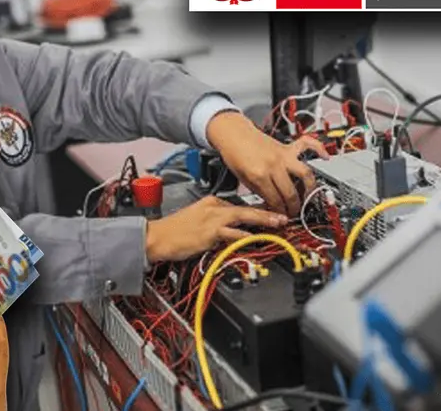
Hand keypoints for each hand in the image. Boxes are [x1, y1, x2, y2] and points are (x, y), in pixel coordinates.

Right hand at [145, 195, 289, 261]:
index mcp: (211, 203)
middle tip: (283, 216)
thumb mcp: (197, 220)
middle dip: (266, 213)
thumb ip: (216, 223)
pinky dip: (245, 235)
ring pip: (242, 218)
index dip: (257, 211)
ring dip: (262, 221)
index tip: (271, 214)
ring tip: (278, 224)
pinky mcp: (209, 233)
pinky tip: (255, 238)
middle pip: (245, 208)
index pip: (238, 205)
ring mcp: (212, 220)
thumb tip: (233, 230)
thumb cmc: (174, 231)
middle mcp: (213, 208)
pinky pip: (231, 233)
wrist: (156, 237)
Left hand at [206, 111, 329, 215]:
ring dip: (310, 188)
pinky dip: (319, 149)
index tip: (282, 216)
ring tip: (309, 197)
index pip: (275, 200)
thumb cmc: (234, 154)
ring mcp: (283, 155)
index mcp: (259, 175)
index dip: (279, 211)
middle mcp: (274, 164)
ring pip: (305, 173)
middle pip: (290, 192)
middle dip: (293, 207)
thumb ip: (260, 192)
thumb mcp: (242, 179)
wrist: (233, 134)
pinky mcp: (287, 147)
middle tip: (293, 213)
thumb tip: (272, 205)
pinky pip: (307, 145)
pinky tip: (326, 157)